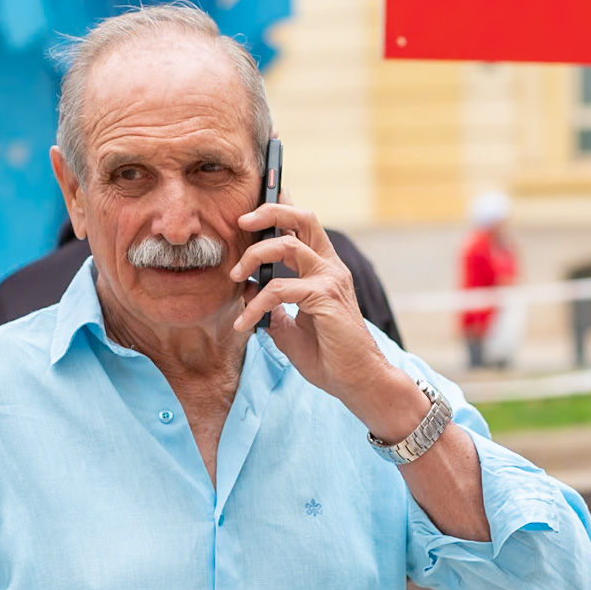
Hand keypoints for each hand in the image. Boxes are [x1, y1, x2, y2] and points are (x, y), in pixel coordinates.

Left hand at [229, 203, 424, 436]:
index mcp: (323, 268)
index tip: (252, 210)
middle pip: (302, 219)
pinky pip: (279, 290)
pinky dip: (256, 305)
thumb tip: (246, 290)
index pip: (303, 226)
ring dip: (254, 256)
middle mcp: (329, 267)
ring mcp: (329, 279)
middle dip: (269, 212)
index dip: (280, 210)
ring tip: (235, 276)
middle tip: (241, 222)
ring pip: (287, 246)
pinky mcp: (325, 297)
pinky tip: (244, 324)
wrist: (356, 379)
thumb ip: (270, 306)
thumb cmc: (328, 355)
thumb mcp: (289, 327)